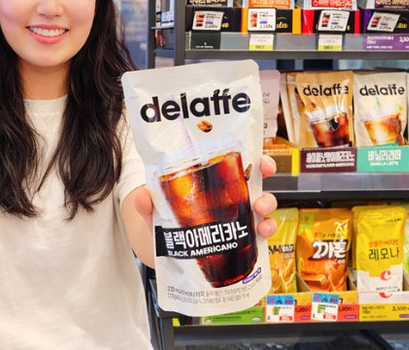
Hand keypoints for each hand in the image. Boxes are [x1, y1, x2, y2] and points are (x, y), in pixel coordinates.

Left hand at [131, 154, 279, 238]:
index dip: (249, 154)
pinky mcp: (239, 239)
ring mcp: (236, 217)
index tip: (258, 156)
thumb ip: (147, 203)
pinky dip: (265, 233)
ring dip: (267, 204)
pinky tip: (262, 235)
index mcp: (211, 181)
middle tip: (263, 174)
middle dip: (265, 172)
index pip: (234, 160)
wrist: (163, 253)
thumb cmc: (162, 222)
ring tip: (261, 211)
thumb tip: (141, 196)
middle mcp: (228, 195)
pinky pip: (258, 234)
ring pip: (261, 205)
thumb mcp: (154, 210)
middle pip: (255, 177)